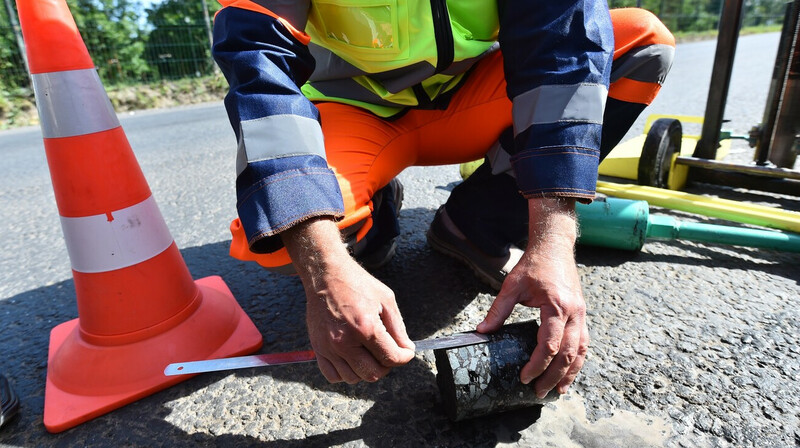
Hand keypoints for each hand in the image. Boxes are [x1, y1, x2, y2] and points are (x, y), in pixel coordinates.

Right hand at [282, 218, 414, 383]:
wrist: (326, 274)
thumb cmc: (356, 284)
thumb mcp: (386, 300)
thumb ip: (398, 328)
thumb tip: (406, 350)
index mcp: (366, 327)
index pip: (391, 358)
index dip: (404, 357)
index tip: (406, 352)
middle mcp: (345, 341)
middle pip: (373, 374)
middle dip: (387, 366)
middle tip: (388, 352)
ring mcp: (329, 347)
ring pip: (354, 378)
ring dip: (366, 370)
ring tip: (370, 353)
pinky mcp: (317, 348)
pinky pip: (333, 376)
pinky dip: (346, 373)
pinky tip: (353, 358)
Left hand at [477, 198, 588, 397]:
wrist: (555, 246)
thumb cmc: (534, 264)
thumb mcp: (511, 285)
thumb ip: (498, 311)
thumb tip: (481, 332)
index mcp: (556, 306)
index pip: (549, 345)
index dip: (537, 365)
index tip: (524, 377)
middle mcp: (573, 313)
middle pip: (568, 354)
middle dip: (553, 377)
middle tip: (537, 392)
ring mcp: (581, 314)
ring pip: (580, 352)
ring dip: (569, 374)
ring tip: (556, 391)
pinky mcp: (581, 314)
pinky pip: (583, 343)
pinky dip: (576, 361)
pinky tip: (568, 372)